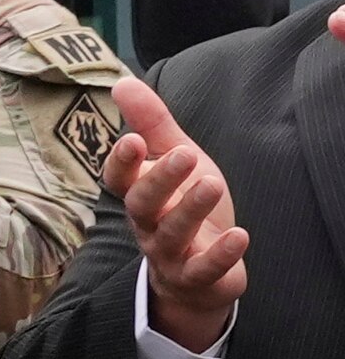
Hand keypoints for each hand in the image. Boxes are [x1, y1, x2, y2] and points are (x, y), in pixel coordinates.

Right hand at [110, 83, 249, 351]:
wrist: (197, 271)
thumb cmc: (182, 205)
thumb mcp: (174, 158)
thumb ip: (151, 123)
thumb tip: (122, 82)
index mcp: (139, 193)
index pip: (118, 179)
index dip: (122, 163)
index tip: (133, 140)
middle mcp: (147, 223)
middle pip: (142, 204)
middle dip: (161, 180)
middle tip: (187, 154)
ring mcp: (169, 252)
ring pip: (171, 234)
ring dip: (190, 210)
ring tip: (213, 184)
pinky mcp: (195, 276)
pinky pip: (202, 269)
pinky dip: (219, 255)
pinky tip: (240, 236)